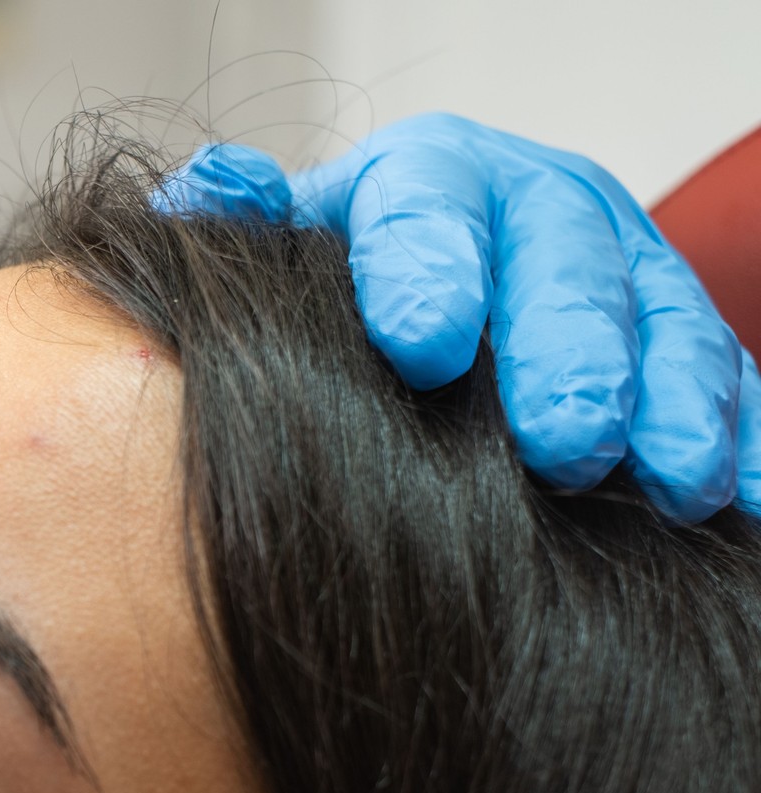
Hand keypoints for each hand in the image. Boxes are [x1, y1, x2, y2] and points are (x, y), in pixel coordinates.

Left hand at [161, 114, 760, 521]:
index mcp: (433, 180)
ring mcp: (624, 272)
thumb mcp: (295, 249)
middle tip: (562, 442)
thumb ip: (253, 227)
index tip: (421, 343)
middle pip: (565, 268)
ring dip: (675, 402)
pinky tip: (740, 496)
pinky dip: (743, 436)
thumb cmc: (353, 286)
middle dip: (570, 355)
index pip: (427, 208)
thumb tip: (201, 192)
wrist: (442, 298)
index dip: (426, 271)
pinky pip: (731, 380)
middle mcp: (541, 211)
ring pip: (665, 323)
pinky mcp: (684, 340)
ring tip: (670, 479)